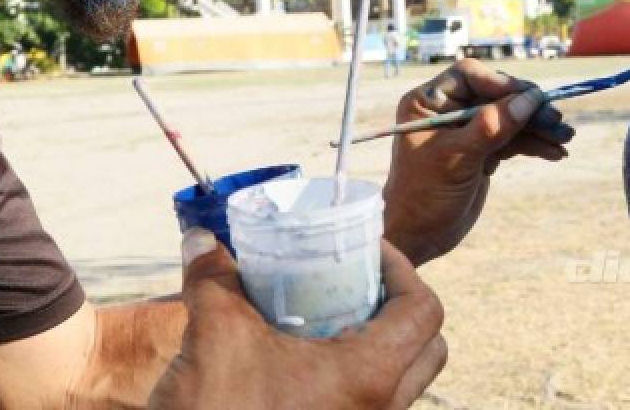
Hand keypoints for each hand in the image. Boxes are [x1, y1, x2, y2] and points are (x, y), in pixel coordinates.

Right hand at [149, 230, 446, 408]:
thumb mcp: (215, 336)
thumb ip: (214, 279)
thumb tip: (202, 237)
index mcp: (370, 377)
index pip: (424, 311)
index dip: (402, 269)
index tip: (366, 251)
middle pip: (427, 348)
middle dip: (401, 308)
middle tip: (357, 284)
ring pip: (401, 383)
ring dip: (381, 345)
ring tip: (332, 319)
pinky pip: (372, 407)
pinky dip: (356, 378)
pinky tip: (308, 363)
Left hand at [383, 59, 574, 266]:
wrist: (419, 237)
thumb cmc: (425, 194)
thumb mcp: (457, 159)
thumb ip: (492, 127)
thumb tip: (529, 99)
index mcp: (429, 102)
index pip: (470, 76)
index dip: (500, 84)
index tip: (529, 98)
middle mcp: (448, 110)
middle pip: (496, 96)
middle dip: (528, 109)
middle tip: (557, 121)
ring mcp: (467, 130)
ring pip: (509, 117)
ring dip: (538, 127)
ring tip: (565, 139)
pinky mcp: (482, 150)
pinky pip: (512, 139)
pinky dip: (533, 144)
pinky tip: (555, 152)